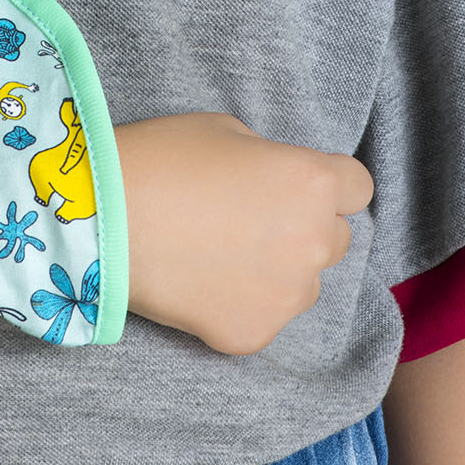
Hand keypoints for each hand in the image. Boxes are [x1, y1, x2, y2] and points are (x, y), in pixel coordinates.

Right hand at [112, 110, 373, 354]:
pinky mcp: (256, 333)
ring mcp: (288, 295)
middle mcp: (314, 241)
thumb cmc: (163, 158)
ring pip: (302, 283)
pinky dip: (240, 301)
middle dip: (303, 227)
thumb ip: (267, 159)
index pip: (358, 186)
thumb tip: (273, 182)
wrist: (107, 217)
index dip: (328, 183)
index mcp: (312, 181)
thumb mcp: (226, 130)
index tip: (296, 184)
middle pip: (334, 237)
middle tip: (250, 218)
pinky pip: (263, 315)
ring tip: (219, 252)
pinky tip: (200, 280)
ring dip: (277, 269)